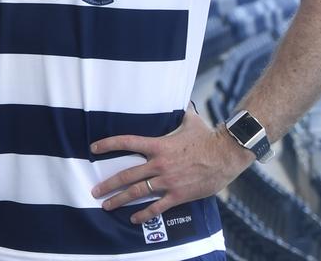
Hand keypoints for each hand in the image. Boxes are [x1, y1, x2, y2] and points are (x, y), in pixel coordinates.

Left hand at [91, 107, 252, 223]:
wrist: (227, 155)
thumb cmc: (208, 137)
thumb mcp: (191, 121)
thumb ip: (181, 113)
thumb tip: (182, 102)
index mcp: (158, 145)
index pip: (126, 142)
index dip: (108, 145)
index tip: (93, 149)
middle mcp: (159, 164)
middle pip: (127, 174)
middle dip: (108, 184)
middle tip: (94, 190)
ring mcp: (168, 181)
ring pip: (138, 192)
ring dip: (119, 199)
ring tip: (106, 205)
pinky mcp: (179, 194)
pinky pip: (158, 207)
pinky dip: (144, 213)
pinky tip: (133, 218)